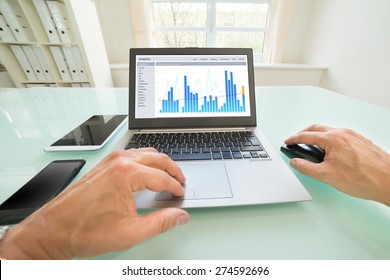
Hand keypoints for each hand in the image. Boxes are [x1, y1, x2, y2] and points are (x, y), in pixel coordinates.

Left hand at [0, 148, 188, 258]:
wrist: (53, 230)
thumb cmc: (84, 230)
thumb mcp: (131, 232)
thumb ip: (161, 222)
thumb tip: (179, 216)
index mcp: (127, 174)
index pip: (163, 177)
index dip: (176, 187)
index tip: (180, 195)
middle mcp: (119, 161)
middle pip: (158, 158)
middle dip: (173, 171)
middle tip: (180, 183)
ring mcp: (110, 160)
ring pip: (146, 153)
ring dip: (160, 164)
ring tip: (168, 178)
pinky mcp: (104, 164)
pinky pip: (133, 155)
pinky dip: (146, 162)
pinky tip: (147, 174)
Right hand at [285, 124, 389, 205]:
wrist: (389, 181)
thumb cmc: (364, 179)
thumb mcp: (326, 176)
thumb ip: (306, 168)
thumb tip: (295, 162)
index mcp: (333, 139)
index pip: (307, 136)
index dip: (294, 139)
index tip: (288, 141)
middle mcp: (343, 133)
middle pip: (318, 129)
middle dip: (304, 134)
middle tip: (296, 141)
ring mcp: (354, 136)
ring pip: (330, 132)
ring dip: (317, 137)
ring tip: (312, 148)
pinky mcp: (361, 142)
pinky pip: (340, 136)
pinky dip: (329, 140)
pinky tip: (331, 152)